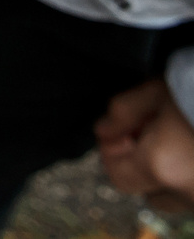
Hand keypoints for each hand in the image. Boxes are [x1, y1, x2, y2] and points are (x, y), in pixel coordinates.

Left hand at [98, 79, 193, 210]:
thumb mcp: (157, 91)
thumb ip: (122, 113)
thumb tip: (104, 132)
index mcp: (162, 167)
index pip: (118, 178)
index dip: (115, 153)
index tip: (124, 131)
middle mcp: (189, 193)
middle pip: (152, 195)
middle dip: (147, 170)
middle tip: (156, 135)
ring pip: (182, 198)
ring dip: (176, 178)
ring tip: (185, 141)